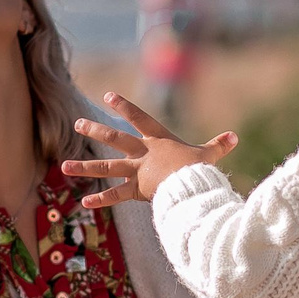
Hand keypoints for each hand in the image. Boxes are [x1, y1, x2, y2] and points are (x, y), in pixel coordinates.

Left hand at [62, 92, 236, 208]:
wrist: (191, 186)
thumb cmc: (200, 170)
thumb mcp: (208, 156)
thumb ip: (218, 146)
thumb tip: (235, 136)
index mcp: (159, 141)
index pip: (139, 118)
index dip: (124, 106)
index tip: (108, 95)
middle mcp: (143, 153)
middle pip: (115, 138)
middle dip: (95, 129)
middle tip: (77, 123)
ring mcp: (137, 172)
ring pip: (106, 167)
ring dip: (84, 166)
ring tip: (63, 166)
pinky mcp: (136, 191)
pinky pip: (115, 195)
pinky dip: (100, 200)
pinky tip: (82, 202)